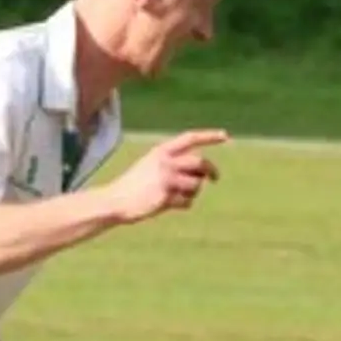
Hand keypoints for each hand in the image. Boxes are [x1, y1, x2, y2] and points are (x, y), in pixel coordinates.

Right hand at [98, 129, 227, 223]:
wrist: (115, 200)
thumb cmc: (136, 184)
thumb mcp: (151, 164)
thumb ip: (175, 163)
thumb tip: (204, 173)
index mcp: (161, 151)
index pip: (190, 138)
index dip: (209, 136)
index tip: (225, 136)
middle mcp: (165, 162)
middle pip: (200, 163)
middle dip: (211, 171)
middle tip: (214, 179)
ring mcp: (166, 179)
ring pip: (196, 185)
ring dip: (193, 192)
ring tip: (177, 195)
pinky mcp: (166, 196)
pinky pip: (187, 202)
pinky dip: (184, 204)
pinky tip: (170, 205)